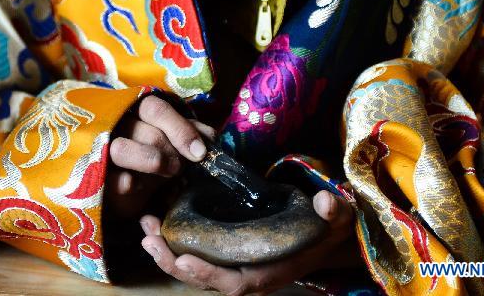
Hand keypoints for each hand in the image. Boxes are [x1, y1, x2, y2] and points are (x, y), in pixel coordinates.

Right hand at [107, 95, 215, 217]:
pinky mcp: (93, 179)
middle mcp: (117, 126)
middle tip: (180, 168)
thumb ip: (186, 135)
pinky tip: (135, 185)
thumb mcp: (168, 144)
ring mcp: (101, 151)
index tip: (199, 153)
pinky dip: (127, 184)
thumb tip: (211, 136)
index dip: (180, 129)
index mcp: (135, 114)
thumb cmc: (147, 162)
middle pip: (148, 132)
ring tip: (165, 175)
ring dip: (151, 162)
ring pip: (122, 149)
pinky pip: (110, 179)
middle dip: (171, 152)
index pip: (156, 108)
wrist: (116, 189)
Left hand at [139, 190, 358, 294]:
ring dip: (167, 253)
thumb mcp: (337, 219)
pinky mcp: (226, 256)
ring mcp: (235, 268)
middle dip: (174, 263)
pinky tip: (156, 226)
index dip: (209, 275)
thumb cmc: (327, 228)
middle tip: (149, 239)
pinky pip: (196, 256)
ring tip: (145, 230)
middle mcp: (249, 275)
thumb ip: (334, 212)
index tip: (184, 261)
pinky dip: (174, 245)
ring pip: (195, 270)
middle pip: (205, 280)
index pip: (236, 282)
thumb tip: (326, 201)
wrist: (325, 237)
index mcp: (270, 272)